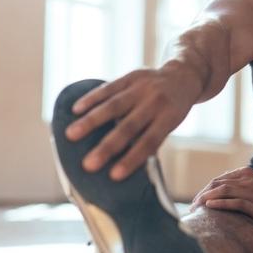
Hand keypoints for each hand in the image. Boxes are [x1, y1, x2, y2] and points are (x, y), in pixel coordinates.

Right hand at [65, 62, 201, 180]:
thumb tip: (124, 165)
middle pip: (129, 126)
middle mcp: (155, 102)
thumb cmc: (172, 110)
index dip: (132, 159)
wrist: (182, 76)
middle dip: (107, 146)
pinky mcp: (131, 76)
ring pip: (114, 105)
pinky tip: (75, 109)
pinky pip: (109, 88)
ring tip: (71, 135)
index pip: (149, 142)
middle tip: (88, 165)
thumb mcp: (170, 124)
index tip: (114, 176)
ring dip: (91, 121)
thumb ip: (149, 140)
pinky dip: (91, 98)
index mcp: (168, 118)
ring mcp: (142, 88)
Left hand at [193, 167, 252, 233]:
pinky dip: (219, 204)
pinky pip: (233, 202)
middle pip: (217, 183)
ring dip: (206, 199)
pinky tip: (209, 207)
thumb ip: (241, 184)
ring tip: (195, 207)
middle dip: (202, 194)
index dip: (206, 189)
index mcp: (246, 173)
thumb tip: (222, 187)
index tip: (197, 200)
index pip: (219, 179)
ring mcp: (251, 191)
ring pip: (222, 191)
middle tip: (192, 206)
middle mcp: (247, 179)